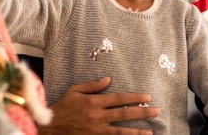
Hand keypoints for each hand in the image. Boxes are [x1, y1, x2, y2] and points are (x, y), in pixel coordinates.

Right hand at [39, 77, 158, 134]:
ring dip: (137, 131)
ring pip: (121, 131)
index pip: (118, 99)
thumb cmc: (64, 106)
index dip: (134, 98)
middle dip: (141, 112)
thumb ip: (93, 86)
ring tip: (151, 131)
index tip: (147, 97)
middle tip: (156, 111)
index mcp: (93, 102)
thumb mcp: (75, 90)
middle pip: (124, 114)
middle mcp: (97, 116)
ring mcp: (97, 130)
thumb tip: (108, 79)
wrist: (51, 126)